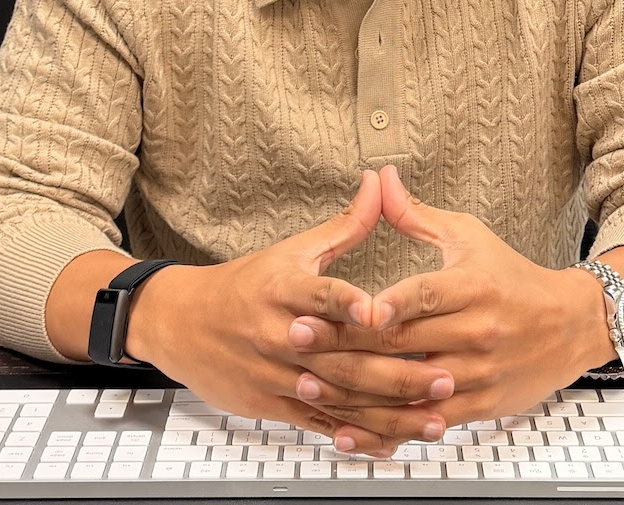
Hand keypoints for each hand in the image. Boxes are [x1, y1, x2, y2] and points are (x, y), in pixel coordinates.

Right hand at [127, 170, 451, 454]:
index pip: (317, 295)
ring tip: (434, 416)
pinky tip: (394, 441)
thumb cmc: (245, 285)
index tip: (376, 312)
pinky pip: (321, 425)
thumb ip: (345, 225)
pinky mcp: (272, 405)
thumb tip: (381, 182)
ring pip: (338, 399)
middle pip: (340, 358)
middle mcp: (278, 334)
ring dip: (388, 412)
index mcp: (282, 289)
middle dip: (394, 371)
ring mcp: (275, 374)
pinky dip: (358, 435)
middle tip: (444, 376)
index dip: (345, 303)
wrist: (180, 324)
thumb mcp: (292, 249)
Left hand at [287, 165, 612, 439]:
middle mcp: (477, 331)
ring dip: (355, 392)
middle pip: (404, 343)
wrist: (569, 325)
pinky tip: (350, 430)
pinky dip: (388, 427)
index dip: (389, 303)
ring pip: (409, 389)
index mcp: (473, 286)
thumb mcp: (468, 237)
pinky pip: (427, 421)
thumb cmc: (511, 277)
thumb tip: (380, 179)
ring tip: (309, 386)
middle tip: (297, 337)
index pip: (426, 294)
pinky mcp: (480, 405)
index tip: (354, 307)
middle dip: (345, 343)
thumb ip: (416, 216)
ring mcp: (478, 373)